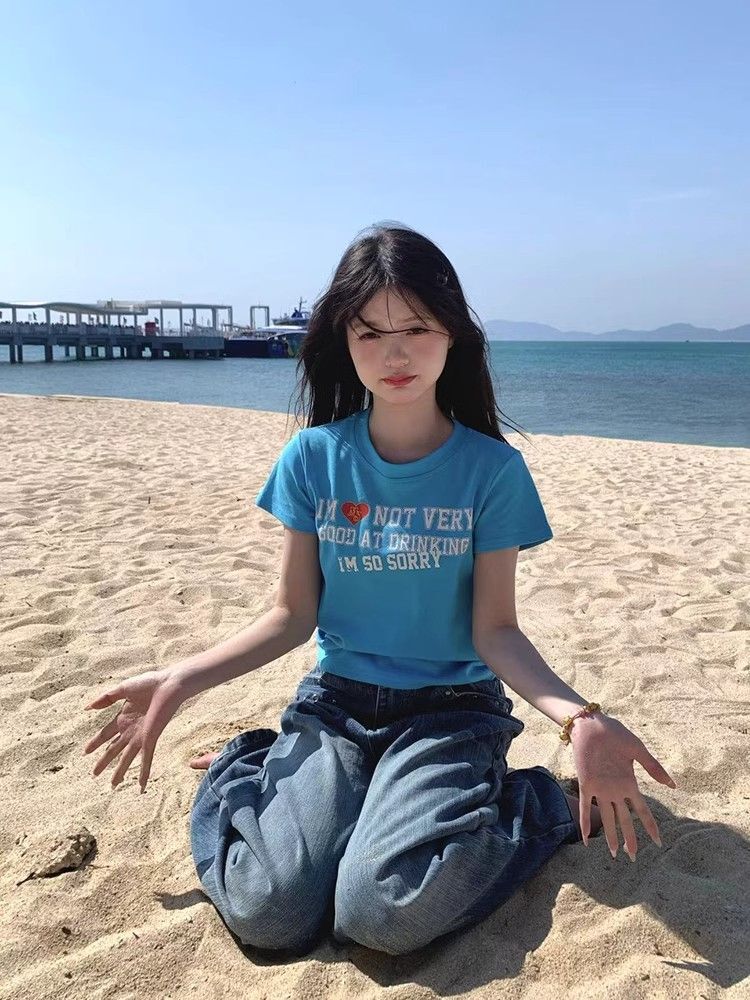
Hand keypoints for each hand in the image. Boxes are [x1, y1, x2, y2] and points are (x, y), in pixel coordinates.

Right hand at [82, 668, 185, 791]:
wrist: (168, 685)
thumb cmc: (149, 683)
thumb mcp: (122, 689)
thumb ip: (105, 698)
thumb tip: (87, 708)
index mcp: (124, 717)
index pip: (105, 733)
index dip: (96, 742)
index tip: (85, 752)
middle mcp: (131, 729)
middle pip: (113, 749)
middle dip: (104, 761)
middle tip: (94, 774)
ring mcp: (141, 736)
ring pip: (127, 758)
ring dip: (120, 772)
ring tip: (113, 785)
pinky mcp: (151, 739)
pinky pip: (147, 759)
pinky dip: (144, 773)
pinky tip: (141, 786)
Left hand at [568, 713, 676, 859]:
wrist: (592, 724)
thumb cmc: (616, 734)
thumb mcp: (638, 750)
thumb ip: (653, 768)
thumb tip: (673, 785)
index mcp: (629, 783)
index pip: (642, 810)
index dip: (650, 826)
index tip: (659, 842)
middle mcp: (616, 790)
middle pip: (625, 820)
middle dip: (630, 839)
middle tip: (633, 858)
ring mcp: (601, 789)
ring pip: (607, 818)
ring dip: (611, 836)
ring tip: (614, 854)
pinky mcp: (586, 784)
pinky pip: (585, 807)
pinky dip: (585, 823)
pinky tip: (585, 839)